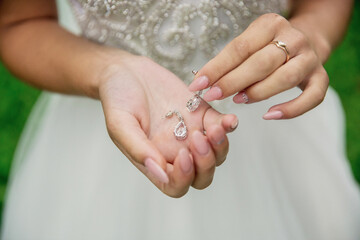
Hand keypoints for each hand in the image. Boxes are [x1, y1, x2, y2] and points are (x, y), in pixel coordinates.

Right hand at [97, 53, 237, 196]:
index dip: (184, 178)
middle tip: (197, 138)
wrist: (128, 71)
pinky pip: (221, 126)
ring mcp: (191, 134)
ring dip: (220, 146)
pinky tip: (229, 120)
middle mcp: (175, 152)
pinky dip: (228, 126)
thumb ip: (138, 148)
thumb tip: (159, 173)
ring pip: (216, 155)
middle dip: (205, 163)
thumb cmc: (118, 97)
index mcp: (155, 161)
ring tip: (214, 128)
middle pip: (202, 176)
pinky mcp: (202, 114)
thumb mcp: (120, 123)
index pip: (175, 186)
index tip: (182, 154)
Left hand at [188, 13, 328, 119]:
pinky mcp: (321, 77)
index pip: (240, 48)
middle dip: (233, 81)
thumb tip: (204, 82)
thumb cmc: (267, 46)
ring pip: (285, 79)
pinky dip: (292, 109)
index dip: (217, 67)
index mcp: (270, 25)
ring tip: (238, 100)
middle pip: (262, 63)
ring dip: (258, 92)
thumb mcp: (249, 43)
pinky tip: (269, 115)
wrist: (306, 39)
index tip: (198, 84)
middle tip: (213, 95)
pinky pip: (312, 97)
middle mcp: (293, 39)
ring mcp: (309, 58)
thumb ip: (230, 60)